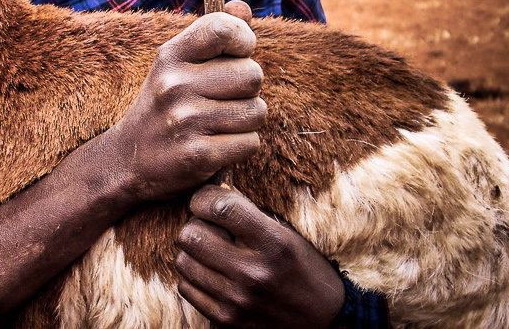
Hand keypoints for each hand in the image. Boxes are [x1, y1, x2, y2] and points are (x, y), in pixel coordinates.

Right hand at [106, 5, 263, 205]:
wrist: (128, 161)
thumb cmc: (165, 106)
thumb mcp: (176, 65)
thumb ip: (213, 35)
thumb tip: (242, 6)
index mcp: (170, 56)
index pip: (224, 28)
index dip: (243, 40)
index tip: (237, 54)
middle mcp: (174, 84)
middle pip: (253, 74)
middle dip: (248, 89)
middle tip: (224, 98)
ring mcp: (185, 120)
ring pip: (257, 111)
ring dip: (247, 121)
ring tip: (220, 123)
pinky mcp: (198, 156)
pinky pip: (251, 142)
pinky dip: (242, 146)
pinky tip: (217, 145)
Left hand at [176, 185, 344, 327]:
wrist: (325, 318)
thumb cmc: (301, 265)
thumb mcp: (285, 233)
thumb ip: (247, 214)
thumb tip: (208, 192)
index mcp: (273, 244)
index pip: (220, 208)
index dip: (204, 198)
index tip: (206, 200)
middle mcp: (253, 273)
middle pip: (190, 235)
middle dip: (195, 225)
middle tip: (209, 228)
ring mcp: (238, 299)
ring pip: (183, 261)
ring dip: (193, 252)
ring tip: (211, 252)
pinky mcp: (226, 320)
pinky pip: (186, 288)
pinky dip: (194, 278)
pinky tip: (213, 274)